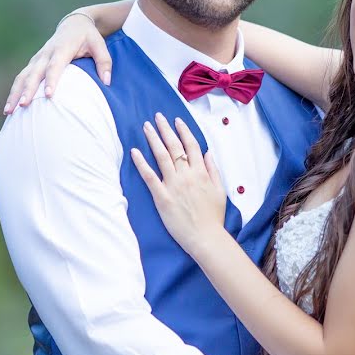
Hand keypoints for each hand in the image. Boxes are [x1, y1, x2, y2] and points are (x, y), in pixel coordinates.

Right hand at [3, 13, 111, 113]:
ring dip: (15, 93)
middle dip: (27, 90)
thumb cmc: (89, 36)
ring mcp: (37, 58)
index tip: (48, 96)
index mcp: (62, 49)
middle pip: (34, 73)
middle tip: (23, 105)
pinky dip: (14, 91)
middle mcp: (46, 54)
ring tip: (8, 111)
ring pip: (23, 76)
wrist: (74, 23)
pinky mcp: (34, 63)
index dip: (51, 81)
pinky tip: (9, 107)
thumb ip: (104, 62)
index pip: (55, 66)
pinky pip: (22, 77)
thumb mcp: (100, 44)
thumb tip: (107, 81)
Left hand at [131, 113, 227, 255]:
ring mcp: (173, 185)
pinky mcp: (162, 197)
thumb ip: (213, 170)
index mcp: (201, 173)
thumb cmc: (214, 216)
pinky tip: (135, 151)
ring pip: (162, 156)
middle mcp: (187, 175)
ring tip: (147, 127)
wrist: (206, 237)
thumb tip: (207, 153)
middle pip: (174, 147)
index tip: (177, 121)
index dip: (183, 131)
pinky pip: (150, 176)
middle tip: (158, 117)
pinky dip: (142, 163)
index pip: (191, 146)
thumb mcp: (220, 190)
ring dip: (153, 139)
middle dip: (166, 129)